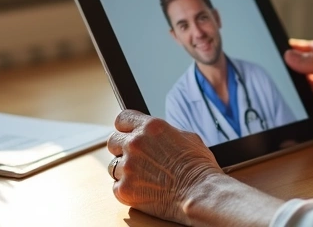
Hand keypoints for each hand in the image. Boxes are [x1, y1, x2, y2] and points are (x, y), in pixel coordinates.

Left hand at [106, 110, 221, 223]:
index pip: (122, 119)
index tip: (127, 134)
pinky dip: (126, 188)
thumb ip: (164, 134)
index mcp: (150, 127)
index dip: (125, 127)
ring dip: (125, 170)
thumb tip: (156, 137)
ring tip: (144, 177)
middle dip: (121, 148)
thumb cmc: (199, 166)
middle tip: (135, 158)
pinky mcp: (124, 189)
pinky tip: (142, 189)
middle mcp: (135, 144)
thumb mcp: (186, 137)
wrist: (200, 193)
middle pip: (112, 141)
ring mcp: (128, 167)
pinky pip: (116, 186)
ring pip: (113, 166)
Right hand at [284, 39, 312, 145]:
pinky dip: (291, 105)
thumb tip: (289, 55)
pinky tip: (282, 103)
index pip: (307, 48)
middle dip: (285, 68)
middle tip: (270, 67)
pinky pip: (299, 106)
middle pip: (298, 68)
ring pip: (297, 87)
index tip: (274, 46)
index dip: (292, 47)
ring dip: (287, 87)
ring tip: (274, 85)